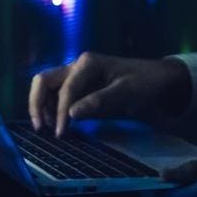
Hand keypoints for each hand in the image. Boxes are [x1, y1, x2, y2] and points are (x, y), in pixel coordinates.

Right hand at [27, 52, 191, 136]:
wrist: (160, 80)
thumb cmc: (145, 83)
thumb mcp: (127, 92)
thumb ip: (99, 101)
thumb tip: (72, 114)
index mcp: (87, 63)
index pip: (65, 89)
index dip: (59, 112)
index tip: (61, 133)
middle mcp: (77, 67)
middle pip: (44, 81)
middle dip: (37, 103)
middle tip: (40, 128)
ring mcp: (77, 77)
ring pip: (46, 87)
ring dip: (41, 106)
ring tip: (46, 128)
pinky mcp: (79, 88)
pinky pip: (56, 95)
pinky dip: (50, 108)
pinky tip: (55, 124)